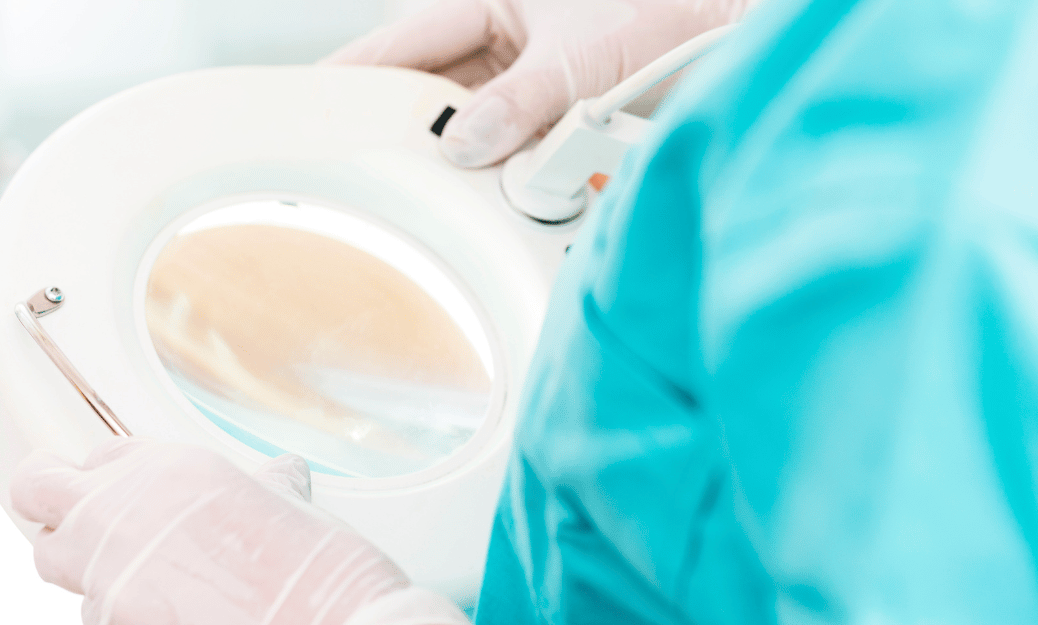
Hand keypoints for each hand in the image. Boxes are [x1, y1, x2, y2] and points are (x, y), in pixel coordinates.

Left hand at [10, 438, 473, 624]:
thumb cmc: (324, 573)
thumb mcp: (289, 504)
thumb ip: (258, 489)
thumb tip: (278, 478)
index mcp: (165, 471)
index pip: (91, 459)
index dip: (106, 479)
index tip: (120, 494)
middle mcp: (121, 521)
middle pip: (38, 503)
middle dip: (58, 514)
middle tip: (95, 531)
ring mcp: (111, 588)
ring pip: (71, 579)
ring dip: (107, 583)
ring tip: (172, 597)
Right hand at [326, 0, 752, 166]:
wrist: (726, 31)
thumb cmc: (663, 10)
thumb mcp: (579, 59)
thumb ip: (520, 103)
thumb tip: (464, 145)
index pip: (403, 43)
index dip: (356, 77)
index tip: (311, 107)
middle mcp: (501, 37)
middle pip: (428, 91)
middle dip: (409, 131)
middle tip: (369, 170)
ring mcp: (523, 77)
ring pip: (468, 125)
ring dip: (460, 159)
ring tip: (432, 189)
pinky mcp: (550, 113)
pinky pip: (507, 146)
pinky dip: (500, 172)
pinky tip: (488, 192)